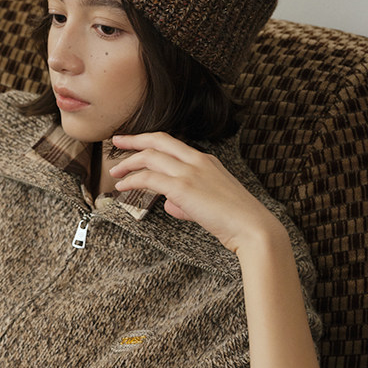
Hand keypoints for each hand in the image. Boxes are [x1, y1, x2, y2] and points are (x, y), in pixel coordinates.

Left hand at [109, 132, 282, 254]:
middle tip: (116, 141)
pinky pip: (149, 178)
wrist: (252, 227)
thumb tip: (168, 204)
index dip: (151, 141)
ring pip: (150, 157)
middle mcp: (197, 161)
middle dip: (134, 140)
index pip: (172, 144)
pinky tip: (122, 187)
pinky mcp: (183, 188)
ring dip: (128, 163)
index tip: (134, 141)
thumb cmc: (235, 220)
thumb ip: (186, 201)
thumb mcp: (209, 204)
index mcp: (206, 160)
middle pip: (158, 141)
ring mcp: (190, 172)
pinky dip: (132, 181)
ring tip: (115, 172)